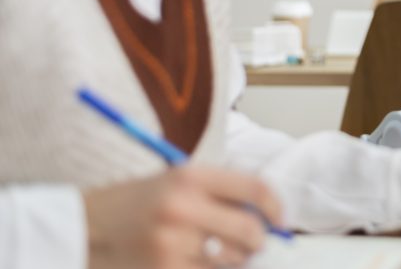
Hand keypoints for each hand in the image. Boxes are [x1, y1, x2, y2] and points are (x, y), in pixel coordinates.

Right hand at [83, 166, 282, 268]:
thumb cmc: (140, 202)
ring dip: (235, 261)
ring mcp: (171, 243)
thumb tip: (269, 215)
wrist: (84, 227)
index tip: (280, 220)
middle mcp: (183, 207)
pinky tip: (198, 264)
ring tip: (216, 253)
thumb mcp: (178, 180)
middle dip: (258, 241)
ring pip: (233, 261)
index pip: (255, 188)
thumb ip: (222, 192)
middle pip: (250, 230)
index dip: (276, 207)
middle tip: (252, 243)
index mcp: (191, 176)